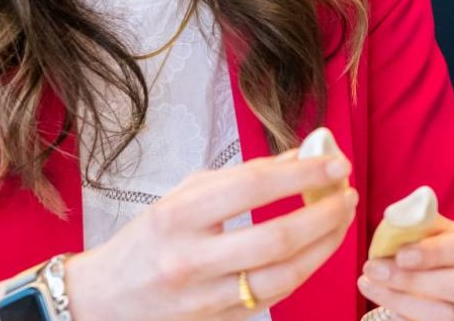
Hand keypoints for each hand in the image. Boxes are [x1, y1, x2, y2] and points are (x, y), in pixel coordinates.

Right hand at [64, 153, 357, 320]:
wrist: (106, 299)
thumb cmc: (151, 238)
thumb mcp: (185, 195)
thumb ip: (244, 175)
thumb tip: (303, 154)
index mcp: (177, 216)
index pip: (252, 188)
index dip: (302, 174)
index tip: (335, 163)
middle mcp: (190, 259)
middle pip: (276, 238)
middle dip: (323, 214)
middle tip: (346, 194)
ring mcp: (206, 298)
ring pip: (284, 276)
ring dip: (324, 245)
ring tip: (342, 219)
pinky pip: (276, 296)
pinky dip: (305, 269)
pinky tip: (319, 248)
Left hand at [356, 218, 453, 320]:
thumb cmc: (448, 246)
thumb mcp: (441, 228)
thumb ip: (421, 222)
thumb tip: (396, 221)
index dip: (437, 251)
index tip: (401, 254)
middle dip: (414, 280)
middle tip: (374, 269)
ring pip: (452, 315)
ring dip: (404, 301)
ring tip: (371, 285)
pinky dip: (409, 318)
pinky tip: (389, 304)